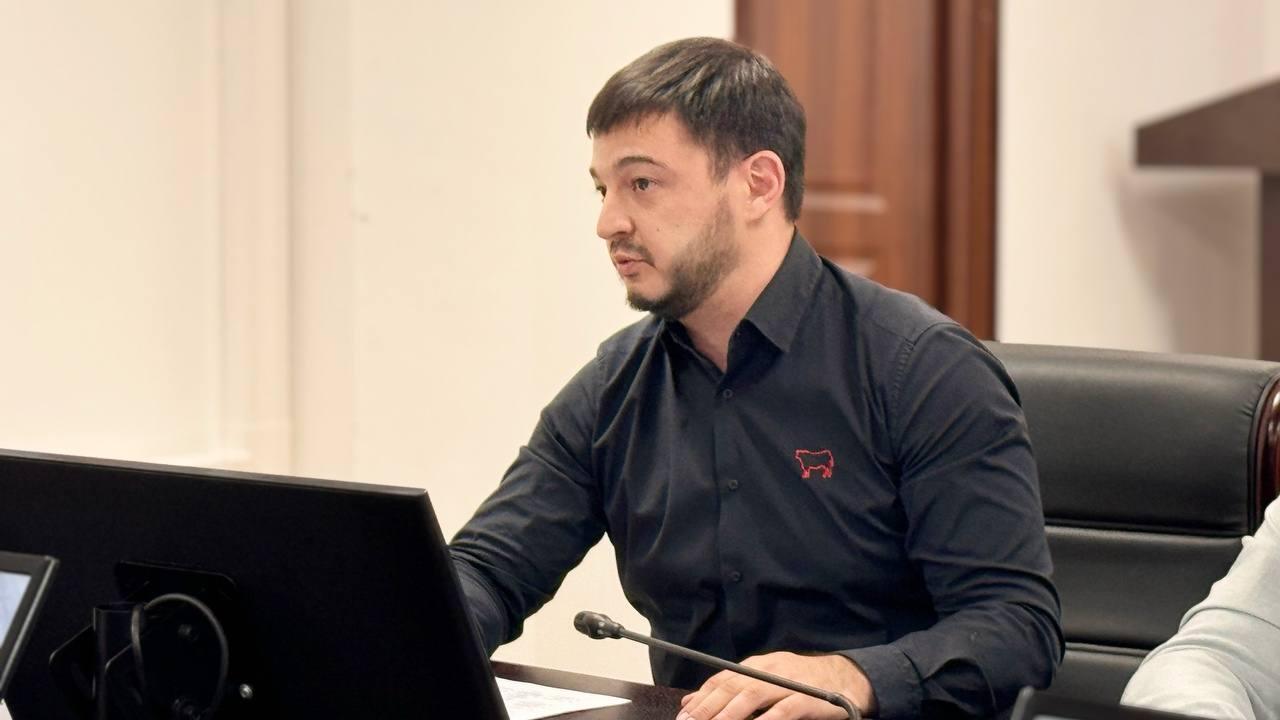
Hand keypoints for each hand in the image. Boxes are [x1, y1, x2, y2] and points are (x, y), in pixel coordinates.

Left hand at [677, 652, 874, 719]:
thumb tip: (691, 701)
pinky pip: (783, 710)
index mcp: (758, 665)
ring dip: (728, 714)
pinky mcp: (807, 699)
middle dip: (707, 707)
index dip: (701, 697)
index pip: (722, 679)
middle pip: (732, 687)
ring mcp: (788, 683)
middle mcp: (770, 670)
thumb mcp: (765, 680)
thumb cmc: (802, 683)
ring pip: (751, 696)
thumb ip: (732, 689)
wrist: (847, 678)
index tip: (685, 714)